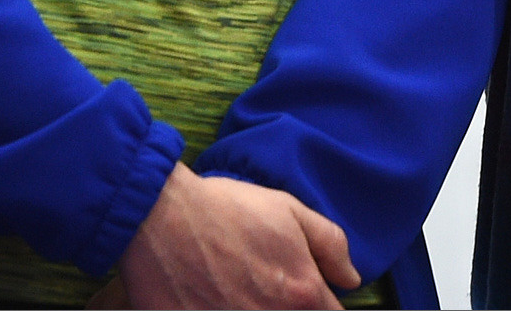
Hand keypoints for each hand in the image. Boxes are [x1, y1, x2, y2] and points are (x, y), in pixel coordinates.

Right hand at [115, 164, 358, 309]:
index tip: (311, 299)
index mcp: (301, 292)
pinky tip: (219, 302)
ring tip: (241, 293)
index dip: (324, 307)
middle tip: (270, 289)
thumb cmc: (225, 209)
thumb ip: (330, 245)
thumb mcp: (288, 210)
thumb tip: (351, 279)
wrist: (159, 218)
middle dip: (290, 309)